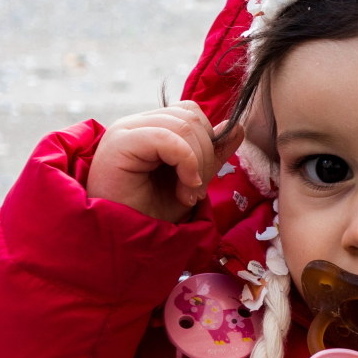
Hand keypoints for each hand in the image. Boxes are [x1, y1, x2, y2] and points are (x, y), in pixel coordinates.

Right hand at [86, 102, 243, 221]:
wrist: (122, 243)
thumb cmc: (148, 215)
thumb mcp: (191, 182)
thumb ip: (211, 155)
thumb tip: (236, 126)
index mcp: (150, 129)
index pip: (191, 114)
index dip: (207, 142)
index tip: (199, 182)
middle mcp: (136, 124)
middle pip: (191, 117)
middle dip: (205, 155)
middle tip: (194, 191)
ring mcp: (126, 130)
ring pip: (184, 125)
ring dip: (196, 163)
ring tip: (186, 194)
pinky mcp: (120, 142)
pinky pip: (167, 137)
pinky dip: (186, 162)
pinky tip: (184, 188)